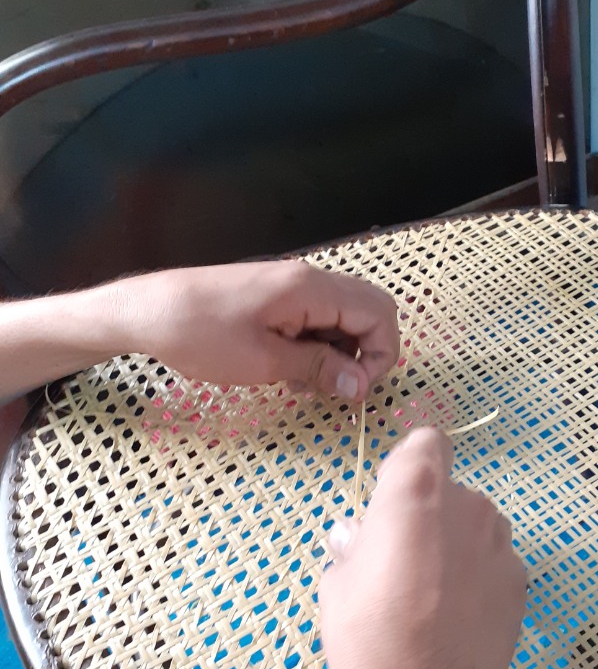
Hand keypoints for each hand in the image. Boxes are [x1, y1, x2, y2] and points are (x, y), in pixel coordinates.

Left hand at [113, 260, 398, 400]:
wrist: (146, 311)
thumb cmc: (199, 335)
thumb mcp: (263, 362)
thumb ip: (318, 369)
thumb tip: (360, 385)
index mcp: (311, 288)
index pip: (379, 314)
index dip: (380, 356)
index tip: (354, 390)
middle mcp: (309, 278)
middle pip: (368, 309)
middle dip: (365, 352)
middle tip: (337, 386)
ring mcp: (291, 283)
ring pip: (344, 315)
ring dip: (338, 351)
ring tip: (305, 382)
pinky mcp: (275, 293)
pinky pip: (316, 315)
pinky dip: (316, 343)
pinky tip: (288, 367)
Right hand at [321, 428, 526, 668]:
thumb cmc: (366, 632)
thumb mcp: (337, 582)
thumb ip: (353, 547)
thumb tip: (355, 538)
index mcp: (416, 489)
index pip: (426, 442)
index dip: (411, 465)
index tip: (392, 501)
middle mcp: (467, 504)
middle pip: (451, 493)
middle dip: (431, 517)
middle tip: (402, 564)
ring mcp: (501, 545)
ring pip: (478, 530)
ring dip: (459, 548)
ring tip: (431, 600)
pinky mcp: (521, 584)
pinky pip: (495, 568)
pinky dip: (480, 583)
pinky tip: (457, 623)